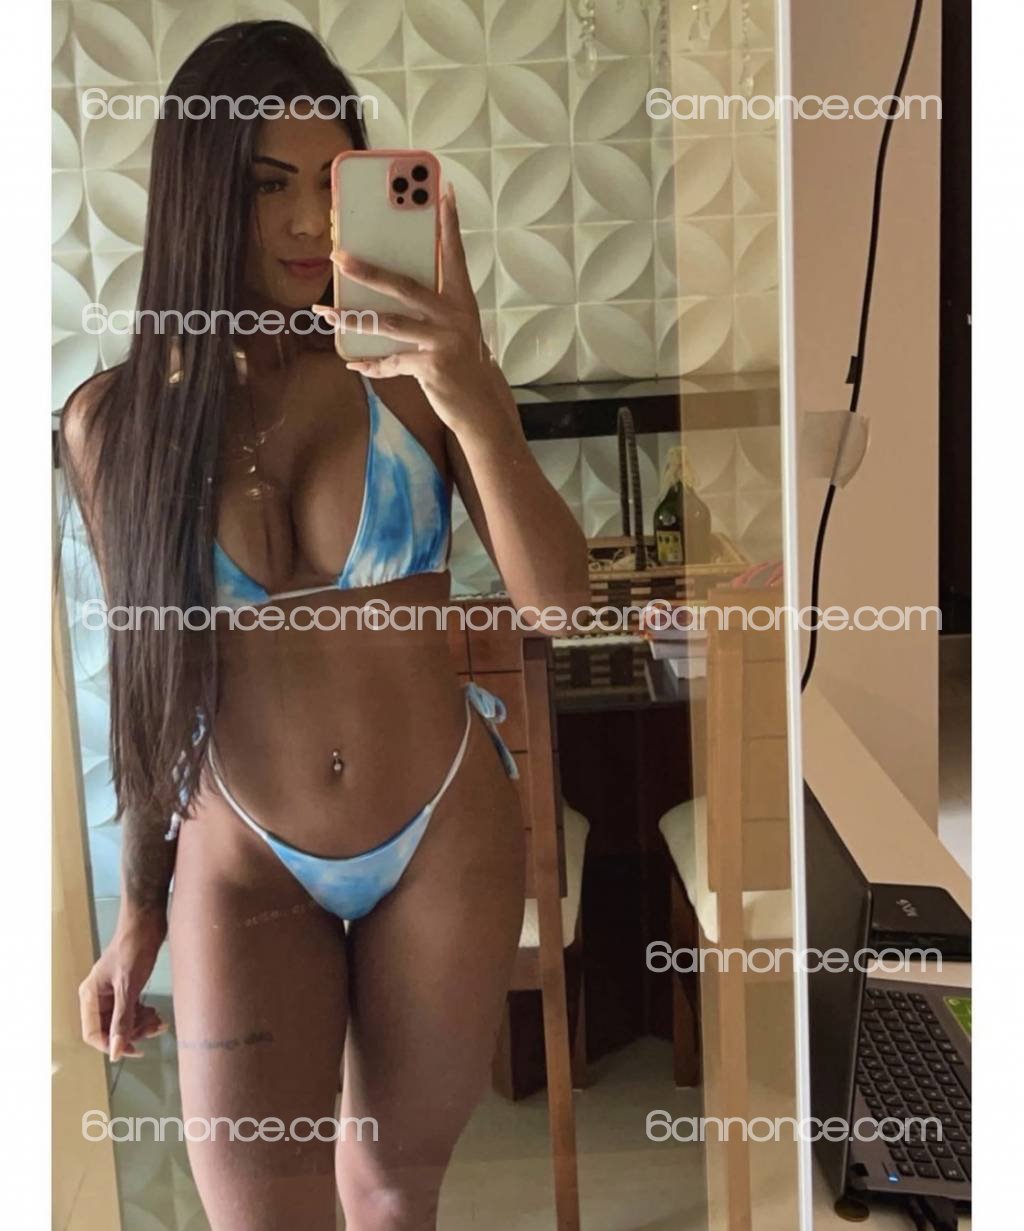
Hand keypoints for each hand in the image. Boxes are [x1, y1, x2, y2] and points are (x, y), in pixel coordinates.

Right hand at [79, 909, 167, 1060]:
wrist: (147, 920)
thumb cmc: (134, 948)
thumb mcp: (128, 987)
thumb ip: (122, 1020)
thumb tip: (115, 1052)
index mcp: (90, 995)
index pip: (93, 1033)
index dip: (111, 1045)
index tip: (135, 1050)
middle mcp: (98, 995)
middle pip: (110, 1028)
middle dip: (132, 1032)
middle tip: (155, 1029)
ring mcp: (113, 991)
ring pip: (123, 1020)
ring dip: (141, 1025)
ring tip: (160, 1022)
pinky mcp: (127, 985)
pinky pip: (132, 1009)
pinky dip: (144, 1015)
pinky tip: (157, 1014)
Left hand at [312, 184, 514, 438]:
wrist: (479, 404)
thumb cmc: (461, 359)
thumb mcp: (454, 326)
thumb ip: (431, 304)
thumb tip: (388, 283)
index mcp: (460, 299)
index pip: (453, 254)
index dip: (449, 223)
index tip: (444, 191)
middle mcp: (454, 316)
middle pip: (404, 287)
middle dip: (368, 271)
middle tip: (338, 257)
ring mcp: (443, 341)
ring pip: (388, 324)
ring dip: (352, 318)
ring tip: (325, 312)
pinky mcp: (431, 367)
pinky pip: (391, 362)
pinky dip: (371, 364)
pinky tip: (351, 362)